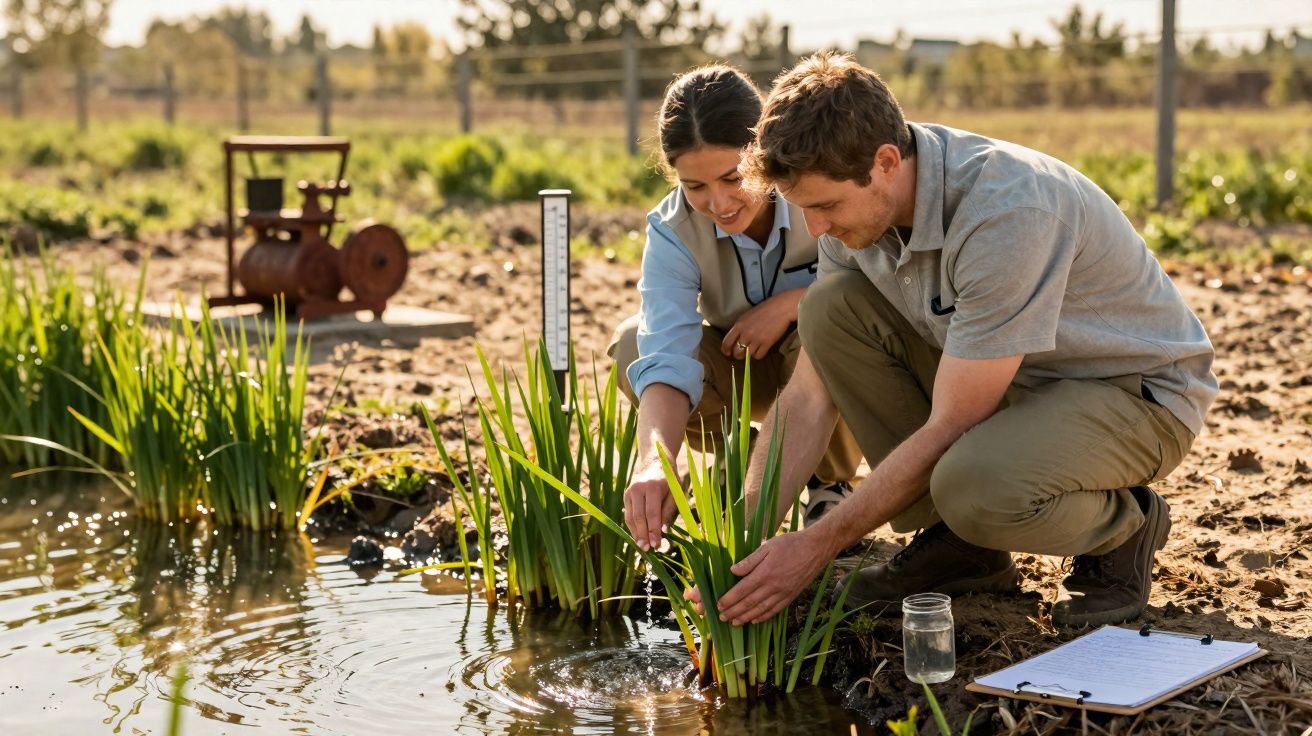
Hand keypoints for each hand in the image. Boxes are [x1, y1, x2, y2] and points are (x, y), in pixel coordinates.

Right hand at [623, 459, 677, 550]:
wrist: (655, 462)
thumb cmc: (669, 480)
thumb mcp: (675, 493)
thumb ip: (669, 511)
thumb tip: (663, 531)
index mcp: (653, 487)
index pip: (652, 513)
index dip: (653, 530)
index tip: (656, 544)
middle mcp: (638, 489)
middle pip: (639, 517)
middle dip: (643, 535)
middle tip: (648, 549)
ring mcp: (629, 492)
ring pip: (630, 517)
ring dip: (636, 534)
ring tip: (642, 546)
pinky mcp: (626, 495)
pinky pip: (628, 515)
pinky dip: (632, 527)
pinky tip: (638, 536)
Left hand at [715, 530, 829, 624]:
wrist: (816, 549)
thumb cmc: (790, 544)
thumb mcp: (768, 546)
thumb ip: (750, 560)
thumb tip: (733, 570)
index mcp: (765, 573)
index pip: (742, 590)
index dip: (730, 599)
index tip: (719, 604)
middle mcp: (773, 586)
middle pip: (749, 603)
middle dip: (734, 612)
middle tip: (722, 617)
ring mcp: (783, 593)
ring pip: (761, 610)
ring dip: (746, 618)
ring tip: (734, 623)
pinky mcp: (791, 596)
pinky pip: (775, 610)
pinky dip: (764, 617)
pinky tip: (755, 620)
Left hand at [721, 290, 802, 359]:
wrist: (781, 308)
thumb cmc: (764, 309)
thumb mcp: (747, 316)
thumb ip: (740, 327)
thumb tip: (736, 338)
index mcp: (739, 325)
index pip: (726, 342)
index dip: (725, 350)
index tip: (727, 353)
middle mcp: (746, 333)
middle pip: (736, 352)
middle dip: (737, 355)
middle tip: (741, 354)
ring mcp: (756, 339)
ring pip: (747, 356)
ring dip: (748, 355)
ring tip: (752, 351)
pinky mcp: (767, 343)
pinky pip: (758, 356)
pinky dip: (758, 355)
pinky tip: (760, 350)